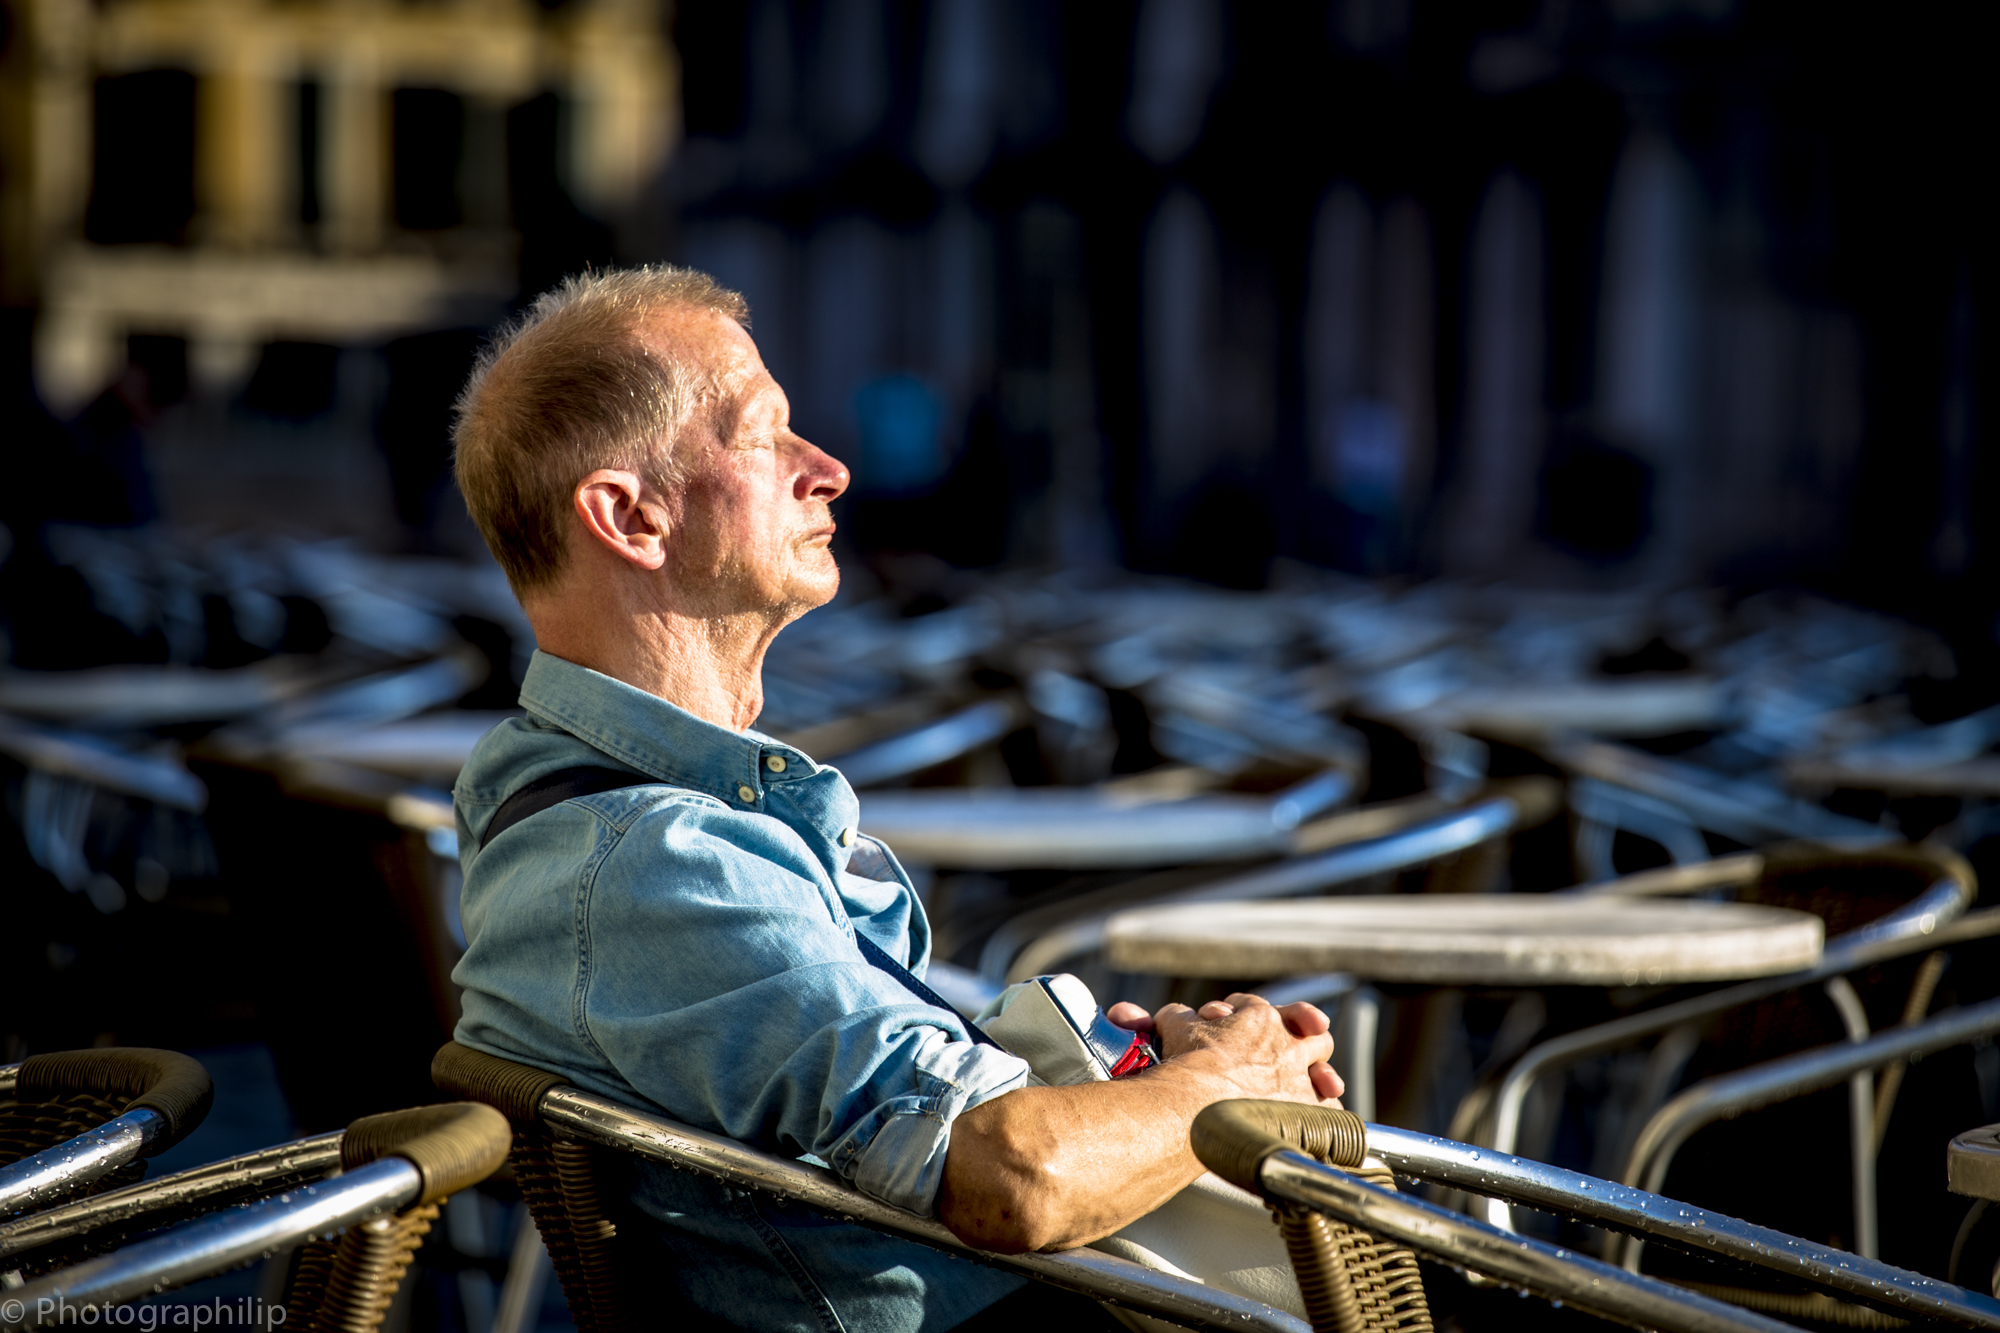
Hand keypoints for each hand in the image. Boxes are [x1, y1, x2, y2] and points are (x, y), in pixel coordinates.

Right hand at [1150, 992, 1343, 1104]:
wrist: (1197, 1104)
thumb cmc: (1185, 1066)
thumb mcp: (1171, 1028)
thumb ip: (1166, 1018)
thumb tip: (1131, 1013)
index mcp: (1258, 1017)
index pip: (1256, 1008)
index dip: (1242, 1016)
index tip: (1227, 1024)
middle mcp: (1286, 1043)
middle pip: (1306, 1026)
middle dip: (1297, 1032)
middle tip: (1285, 1044)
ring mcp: (1301, 1078)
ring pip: (1324, 1066)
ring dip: (1319, 1071)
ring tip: (1314, 1081)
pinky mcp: (1307, 1113)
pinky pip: (1329, 1111)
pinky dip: (1323, 1114)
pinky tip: (1314, 1119)